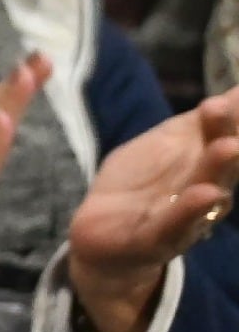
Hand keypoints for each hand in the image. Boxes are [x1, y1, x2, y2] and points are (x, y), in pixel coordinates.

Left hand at [65, 87, 238, 331]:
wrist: (105, 234)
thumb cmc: (145, 183)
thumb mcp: (170, 144)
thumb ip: (201, 123)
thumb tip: (237, 92)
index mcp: (206, 164)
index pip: (226, 136)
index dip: (235, 117)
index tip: (238, 94)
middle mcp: (205, 190)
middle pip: (222, 164)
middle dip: (230, 137)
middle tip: (229, 111)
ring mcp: (184, 217)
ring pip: (206, 193)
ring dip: (217, 170)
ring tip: (229, 147)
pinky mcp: (156, 240)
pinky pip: (175, 226)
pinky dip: (189, 212)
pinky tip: (203, 195)